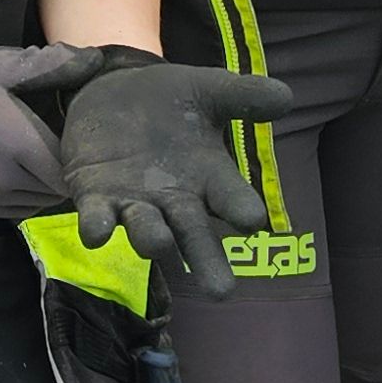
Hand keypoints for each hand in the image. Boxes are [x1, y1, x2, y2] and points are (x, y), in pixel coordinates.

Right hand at [0, 44, 101, 217]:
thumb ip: (48, 65)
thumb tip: (93, 60)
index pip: (70, 172)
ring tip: (45, 159)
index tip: (86, 141)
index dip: (83, 161)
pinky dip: (26, 196)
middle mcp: (6, 179)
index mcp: (18, 144)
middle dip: (68, 173)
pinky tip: (22, 171)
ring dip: (46, 187)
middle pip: (57, 192)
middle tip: (67, 147)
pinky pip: (15, 211)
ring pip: (38, 205)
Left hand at [58, 60, 293, 299]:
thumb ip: (244, 96)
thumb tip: (285, 96)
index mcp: (210, 178)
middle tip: (221, 291)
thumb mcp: (210, 91)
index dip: (242, 210)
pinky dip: (97, 226)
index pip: (233, 200)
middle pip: (194, 236)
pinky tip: (96, 234)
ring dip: (151, 239)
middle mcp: (176, 201)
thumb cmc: (173, 103)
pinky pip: (97, 218)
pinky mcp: (96, 197)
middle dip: (206, 261)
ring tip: (158, 245)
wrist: (117, 95)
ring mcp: (136, 203)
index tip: (252, 220)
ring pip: (146, 231)